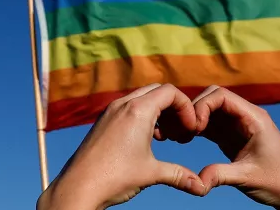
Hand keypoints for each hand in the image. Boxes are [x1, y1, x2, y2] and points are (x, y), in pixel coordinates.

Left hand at [37, 84, 205, 209]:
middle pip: (158, 91)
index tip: (191, 129)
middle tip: (181, 129)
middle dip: (174, 107)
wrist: (77, 188)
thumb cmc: (114, 177)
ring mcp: (111, 110)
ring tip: (165, 135)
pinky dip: (144, 115)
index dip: (186, 107)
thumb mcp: (151, 173)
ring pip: (143, 97)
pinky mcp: (104, 119)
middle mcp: (123, 104)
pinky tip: (146, 138)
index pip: (170, 92)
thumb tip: (202, 187)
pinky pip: (129, 106)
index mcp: (138, 110)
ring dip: (159, 111)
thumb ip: (180, 175)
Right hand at [192, 86, 279, 209]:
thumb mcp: (248, 177)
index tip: (194, 126)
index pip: (222, 96)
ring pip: (211, 109)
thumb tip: (196, 181)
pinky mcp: (232, 136)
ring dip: (195, 118)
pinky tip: (186, 138)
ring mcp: (238, 125)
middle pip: (214, 97)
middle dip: (196, 109)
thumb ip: (220, 175)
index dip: (203, 105)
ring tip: (181, 134)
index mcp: (254, 117)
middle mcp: (245, 116)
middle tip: (185, 130)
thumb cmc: (278, 182)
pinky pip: (211, 124)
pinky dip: (198, 128)